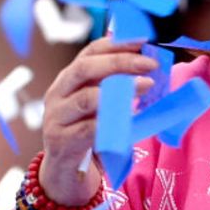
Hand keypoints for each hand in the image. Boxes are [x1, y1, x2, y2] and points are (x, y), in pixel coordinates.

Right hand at [38, 36, 157, 205]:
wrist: (65, 169)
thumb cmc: (87, 128)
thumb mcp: (99, 102)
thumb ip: (116, 84)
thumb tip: (152, 67)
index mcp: (69, 78)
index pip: (90, 52)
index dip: (116, 44)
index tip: (144, 40)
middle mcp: (58, 93)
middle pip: (84, 69)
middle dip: (120, 62)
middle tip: (150, 64)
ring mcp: (56, 118)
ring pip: (85, 99)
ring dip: (119, 92)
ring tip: (147, 87)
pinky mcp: (62, 142)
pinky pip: (89, 130)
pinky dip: (111, 123)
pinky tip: (131, 120)